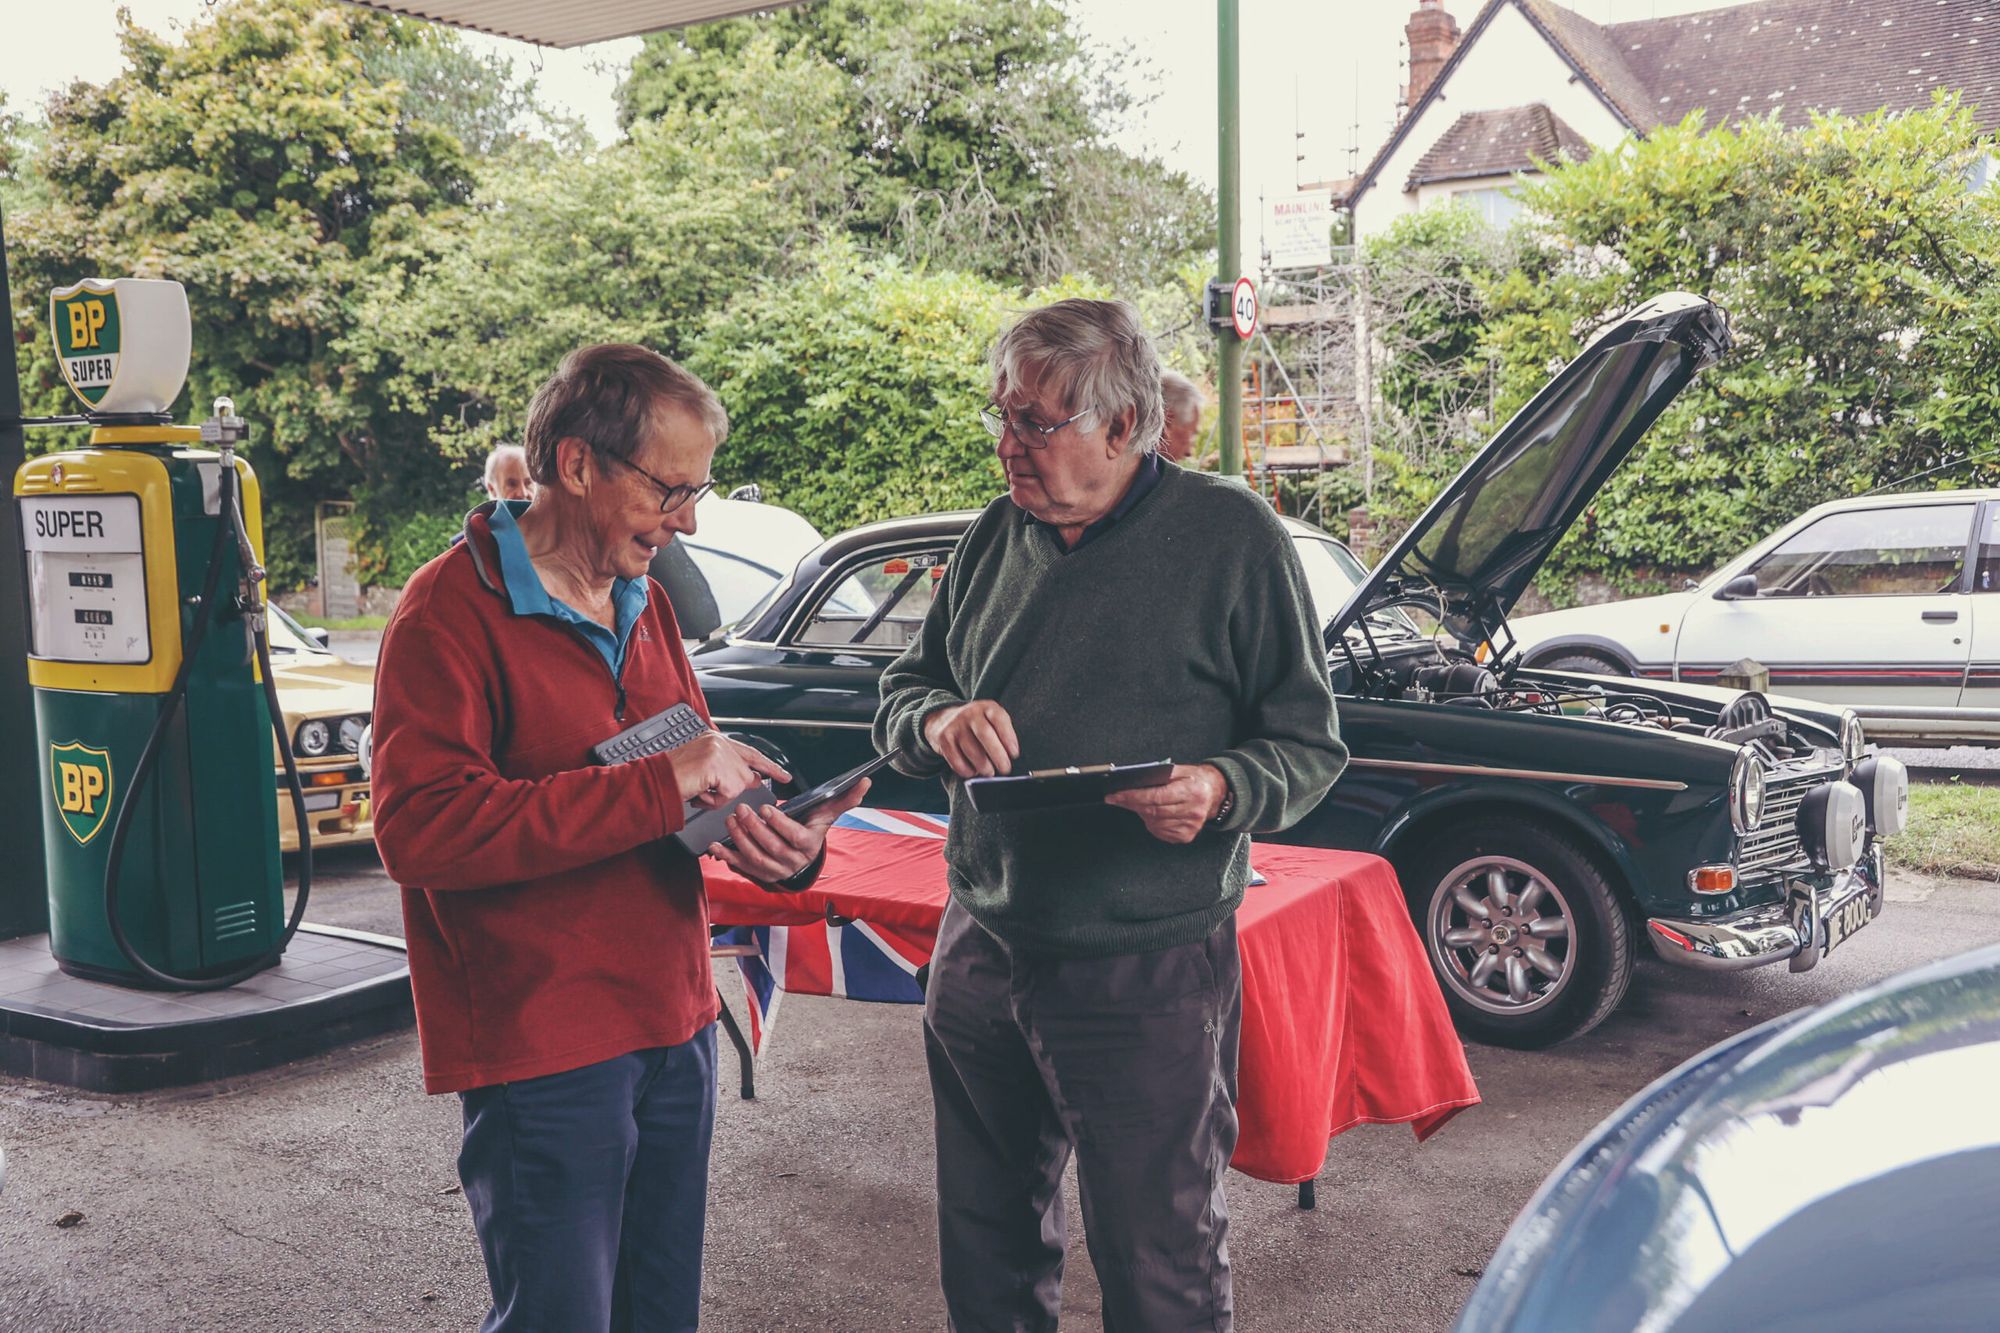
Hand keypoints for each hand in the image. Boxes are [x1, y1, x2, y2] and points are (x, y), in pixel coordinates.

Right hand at [669, 732, 789, 809]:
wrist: (652, 781)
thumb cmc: (670, 779)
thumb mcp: (703, 772)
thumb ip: (727, 771)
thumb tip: (753, 780)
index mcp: (714, 741)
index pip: (749, 752)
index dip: (768, 765)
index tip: (784, 774)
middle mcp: (718, 742)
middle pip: (745, 772)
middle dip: (735, 787)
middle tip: (712, 790)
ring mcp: (718, 752)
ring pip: (738, 784)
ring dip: (719, 797)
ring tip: (699, 792)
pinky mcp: (716, 765)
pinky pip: (729, 793)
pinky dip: (714, 800)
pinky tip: (699, 794)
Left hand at [707, 778, 872, 887]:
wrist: (803, 857)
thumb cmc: (812, 829)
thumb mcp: (828, 814)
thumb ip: (845, 799)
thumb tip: (866, 781)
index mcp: (808, 846)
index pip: (793, 836)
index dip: (778, 823)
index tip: (766, 807)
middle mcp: (792, 862)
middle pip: (770, 847)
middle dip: (754, 827)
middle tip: (741, 809)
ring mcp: (774, 870)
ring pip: (754, 857)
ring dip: (740, 839)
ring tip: (731, 820)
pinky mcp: (759, 874)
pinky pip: (741, 867)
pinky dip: (727, 856)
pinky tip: (716, 844)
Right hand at [923, 700, 1018, 778]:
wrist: (944, 719)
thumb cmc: (976, 725)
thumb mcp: (991, 720)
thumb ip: (1002, 733)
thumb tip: (1009, 757)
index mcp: (987, 707)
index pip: (999, 719)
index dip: (1009, 738)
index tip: (1014, 754)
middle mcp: (970, 713)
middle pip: (985, 735)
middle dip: (998, 755)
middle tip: (1005, 769)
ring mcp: (955, 725)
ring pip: (971, 750)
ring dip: (983, 766)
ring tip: (989, 772)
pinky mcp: (943, 738)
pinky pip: (956, 759)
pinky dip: (966, 770)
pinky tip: (973, 772)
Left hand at [1104, 764, 1228, 844]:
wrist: (1215, 792)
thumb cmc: (1195, 780)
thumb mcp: (1180, 771)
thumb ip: (1160, 775)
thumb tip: (1134, 782)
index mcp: (1192, 791)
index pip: (1156, 797)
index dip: (1133, 797)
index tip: (1115, 795)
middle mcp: (1193, 811)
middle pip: (1153, 811)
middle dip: (1131, 804)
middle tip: (1118, 798)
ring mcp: (1190, 826)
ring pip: (1154, 823)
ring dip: (1142, 813)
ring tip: (1138, 803)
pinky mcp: (1186, 836)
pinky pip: (1160, 832)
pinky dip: (1152, 823)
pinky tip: (1153, 814)